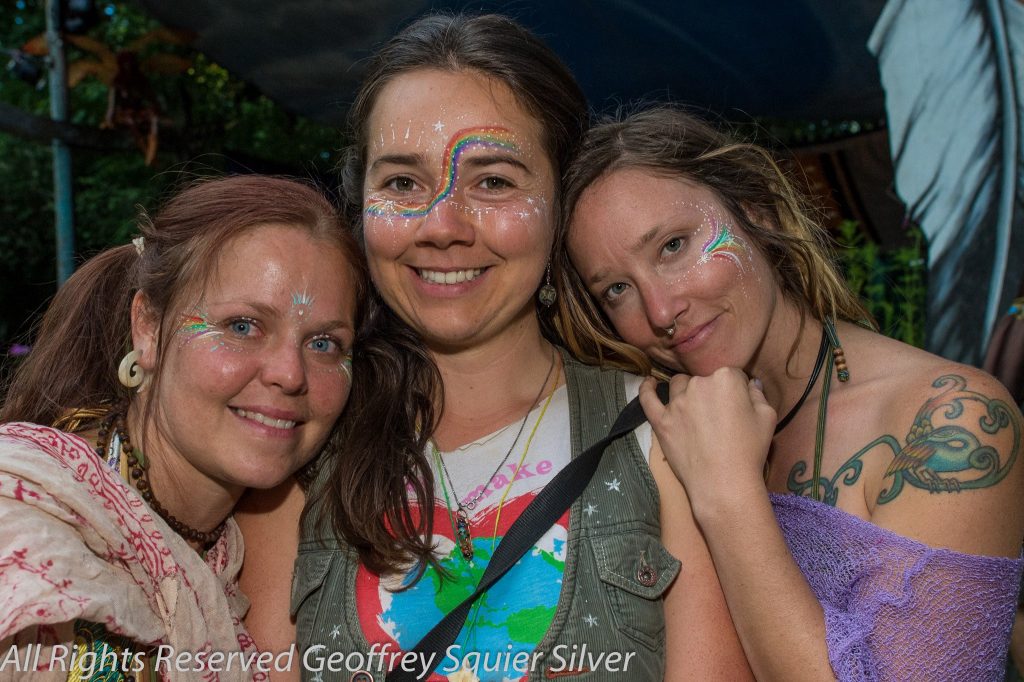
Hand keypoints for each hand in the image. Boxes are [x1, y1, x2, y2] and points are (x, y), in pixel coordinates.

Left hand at [639, 367, 776, 513]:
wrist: (724, 483)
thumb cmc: (749, 450)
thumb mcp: (767, 417)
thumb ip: (757, 393)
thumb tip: (750, 382)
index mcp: (726, 379)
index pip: (731, 374)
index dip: (736, 390)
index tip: (738, 406)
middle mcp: (698, 384)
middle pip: (703, 380)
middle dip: (712, 393)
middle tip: (719, 417)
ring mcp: (676, 403)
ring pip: (679, 386)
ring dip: (687, 393)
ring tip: (696, 412)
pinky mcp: (661, 421)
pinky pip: (647, 399)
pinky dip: (647, 389)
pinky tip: (650, 384)